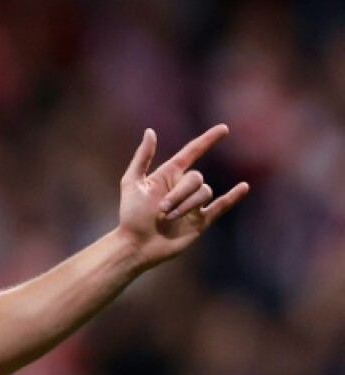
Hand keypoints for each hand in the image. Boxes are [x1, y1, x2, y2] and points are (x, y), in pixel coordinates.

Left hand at [118, 125, 248, 267]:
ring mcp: (193, 204)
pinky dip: (233, 197)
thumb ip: (142, 158)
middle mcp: (182, 187)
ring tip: (167, 218)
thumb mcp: (131, 183)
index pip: (192, 152)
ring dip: (187, 205)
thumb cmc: (130, 215)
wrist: (137, 245)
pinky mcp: (200, 221)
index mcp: (167, 175)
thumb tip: (150, 131)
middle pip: (197, 178)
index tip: (224, 129)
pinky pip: (221, 206)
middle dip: (180, 193)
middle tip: (161, 209)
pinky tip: (243, 187)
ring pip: (205, 193)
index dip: (207, 140)